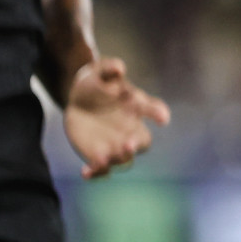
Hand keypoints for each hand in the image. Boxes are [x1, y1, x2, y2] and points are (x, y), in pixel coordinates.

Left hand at [64, 57, 170, 179]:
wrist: (78, 98)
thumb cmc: (96, 82)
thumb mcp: (100, 71)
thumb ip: (110, 69)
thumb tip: (119, 68)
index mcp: (136, 106)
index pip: (152, 108)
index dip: (158, 113)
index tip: (162, 118)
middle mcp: (130, 128)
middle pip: (142, 142)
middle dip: (136, 146)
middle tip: (128, 143)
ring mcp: (116, 144)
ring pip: (124, 159)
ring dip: (117, 161)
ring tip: (102, 160)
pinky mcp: (99, 155)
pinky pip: (102, 169)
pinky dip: (96, 173)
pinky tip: (85, 172)